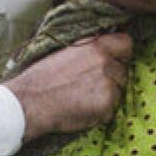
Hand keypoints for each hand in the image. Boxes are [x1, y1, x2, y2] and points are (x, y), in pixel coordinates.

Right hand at [4, 33, 132, 141]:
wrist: (29, 103)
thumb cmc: (42, 77)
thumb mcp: (66, 50)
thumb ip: (89, 47)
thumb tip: (105, 43)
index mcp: (96, 45)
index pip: (126, 43)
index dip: (121, 53)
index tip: (114, 59)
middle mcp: (105, 62)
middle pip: (123, 70)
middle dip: (112, 77)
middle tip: (89, 85)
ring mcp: (108, 84)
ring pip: (119, 90)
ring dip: (107, 95)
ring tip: (82, 97)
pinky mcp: (106, 105)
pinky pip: (111, 109)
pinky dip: (100, 112)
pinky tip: (81, 109)